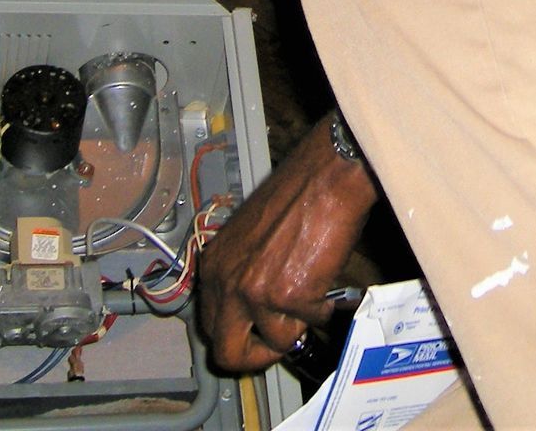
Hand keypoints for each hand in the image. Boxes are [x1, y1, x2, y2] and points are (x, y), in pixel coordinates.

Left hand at [198, 113, 379, 371]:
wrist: (324, 178)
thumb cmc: (295, 198)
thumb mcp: (248, 238)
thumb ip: (241, 275)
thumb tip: (251, 313)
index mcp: (213, 268)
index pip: (211, 326)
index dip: (238, 336)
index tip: (256, 337)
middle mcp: (227, 284)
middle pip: (227, 354)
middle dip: (257, 357)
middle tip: (279, 344)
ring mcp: (256, 293)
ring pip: (276, 343)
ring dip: (297, 326)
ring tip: (309, 296)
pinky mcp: (289, 296)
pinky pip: (309, 323)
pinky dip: (322, 309)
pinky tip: (324, 281)